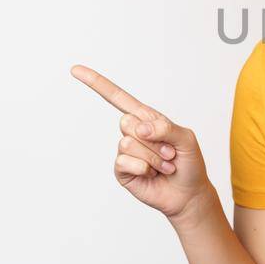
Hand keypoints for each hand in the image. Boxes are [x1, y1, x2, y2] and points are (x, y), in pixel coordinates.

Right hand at [72, 64, 211, 219]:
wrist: (188, 194)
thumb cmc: (189, 163)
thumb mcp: (186, 139)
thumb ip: (165, 127)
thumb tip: (139, 127)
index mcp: (146, 118)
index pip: (118, 97)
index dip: (97, 83)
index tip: (75, 70)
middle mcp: (133, 132)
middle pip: (126, 122)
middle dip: (154, 140)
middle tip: (169, 152)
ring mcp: (126, 152)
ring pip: (127, 143)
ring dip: (153, 157)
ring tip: (164, 165)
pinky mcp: (122, 170)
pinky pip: (125, 162)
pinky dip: (144, 168)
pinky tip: (152, 174)